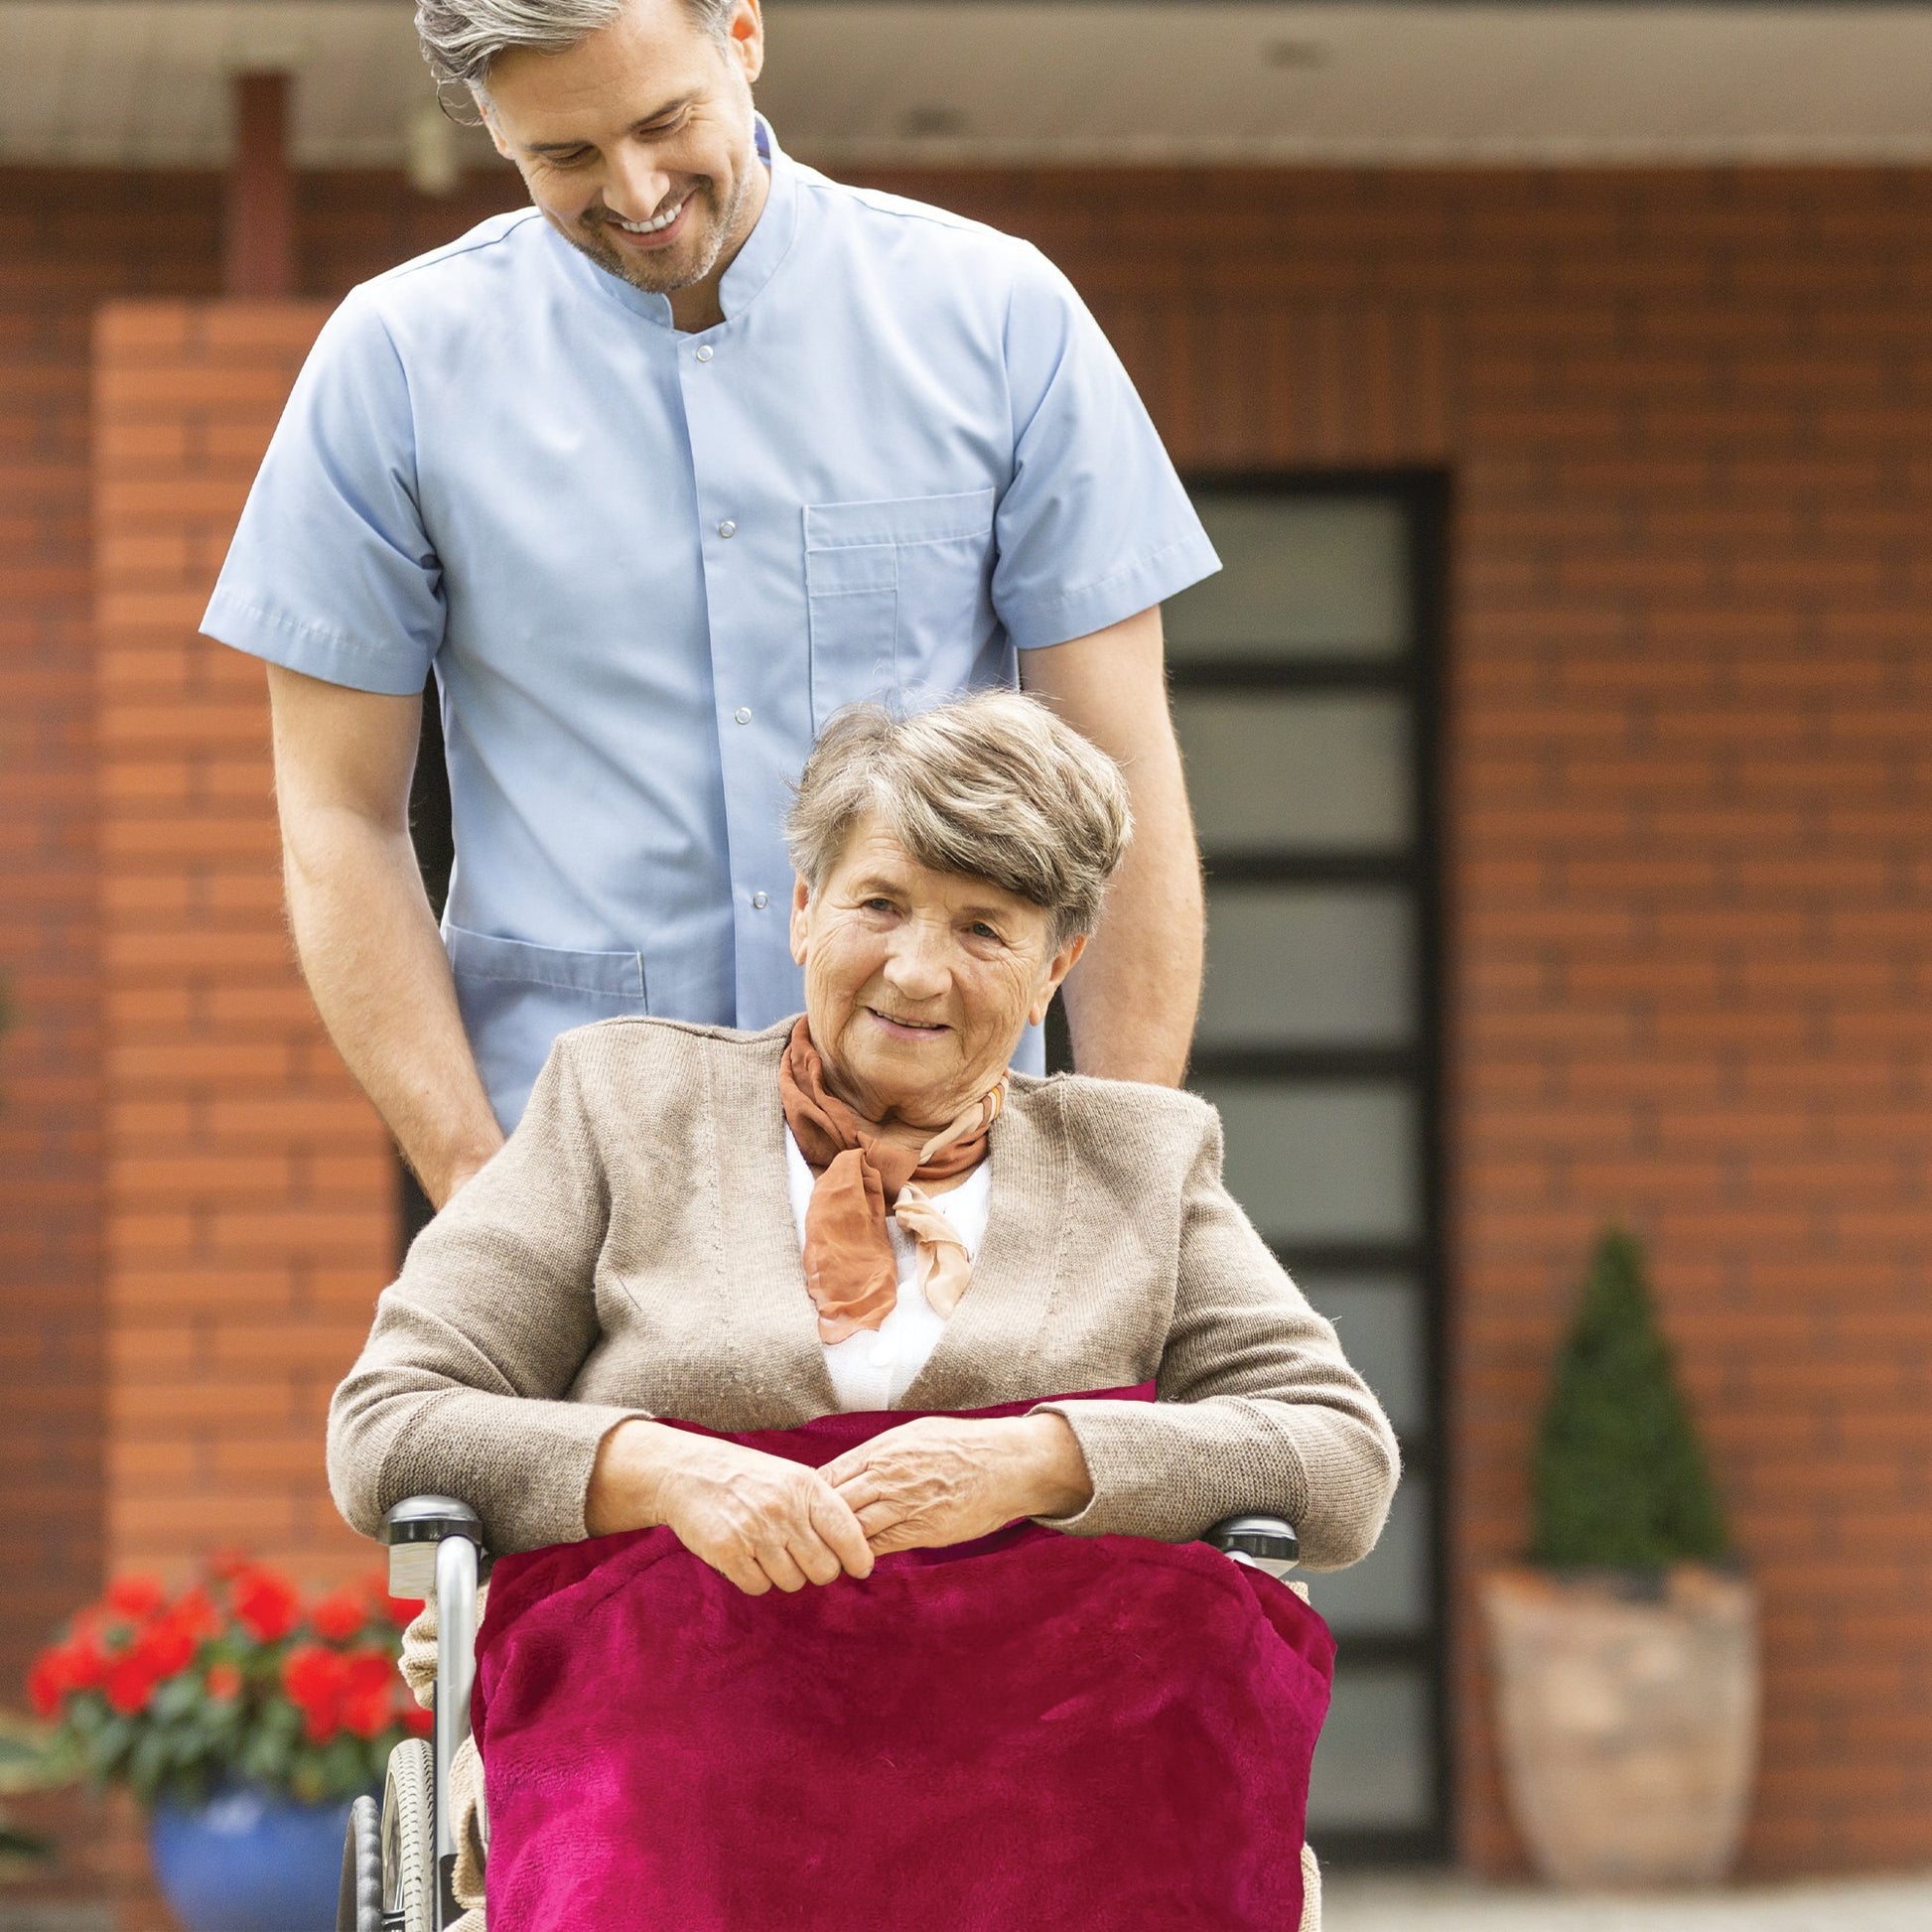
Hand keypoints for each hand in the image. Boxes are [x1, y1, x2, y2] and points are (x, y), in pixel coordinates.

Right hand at [588, 1420, 872, 1595]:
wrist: (687, 1472)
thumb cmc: (747, 1477)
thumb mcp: (790, 1477)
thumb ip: (820, 1508)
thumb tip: (855, 1549)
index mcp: (805, 1486)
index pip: (847, 1532)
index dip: (858, 1557)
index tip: (860, 1568)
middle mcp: (783, 1509)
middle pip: (823, 1569)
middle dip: (817, 1571)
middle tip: (803, 1559)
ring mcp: (754, 1531)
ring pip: (792, 1582)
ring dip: (784, 1575)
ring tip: (767, 1551)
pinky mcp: (727, 1552)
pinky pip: (759, 1587)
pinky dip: (756, 1579)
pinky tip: (746, 1557)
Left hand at [819, 1414, 1092, 1556]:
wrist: (1007, 1462)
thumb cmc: (963, 1446)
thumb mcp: (915, 1435)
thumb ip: (882, 1455)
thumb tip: (854, 1471)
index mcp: (882, 1448)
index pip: (829, 1475)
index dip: (810, 1496)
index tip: (802, 1509)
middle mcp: (887, 1474)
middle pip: (832, 1504)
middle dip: (814, 1523)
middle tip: (803, 1540)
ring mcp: (903, 1503)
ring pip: (851, 1528)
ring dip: (835, 1545)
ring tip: (822, 1557)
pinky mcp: (922, 1529)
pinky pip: (880, 1546)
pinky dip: (862, 1556)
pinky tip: (854, 1562)